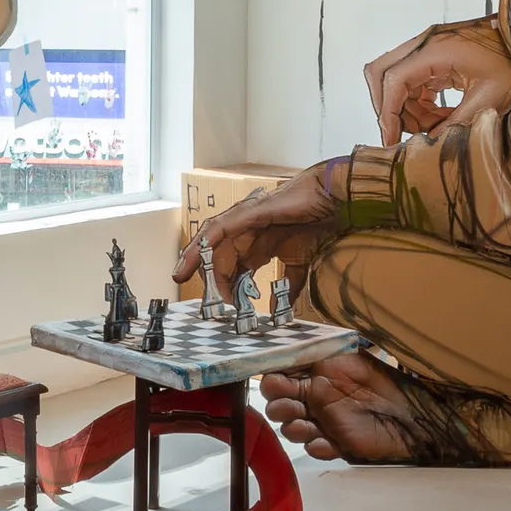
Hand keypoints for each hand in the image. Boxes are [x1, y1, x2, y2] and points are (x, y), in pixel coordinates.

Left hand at [172, 165, 337, 297]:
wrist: (329, 200)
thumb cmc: (314, 223)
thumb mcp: (298, 262)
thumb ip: (288, 285)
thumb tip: (280, 311)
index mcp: (256, 245)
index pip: (231, 268)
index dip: (224, 287)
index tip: (222, 308)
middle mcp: (245, 233)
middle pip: (218, 258)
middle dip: (210, 280)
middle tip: (207, 302)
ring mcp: (243, 221)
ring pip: (211, 242)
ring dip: (196, 261)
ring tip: (181, 277)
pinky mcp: (245, 212)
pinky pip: (217, 229)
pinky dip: (202, 244)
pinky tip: (191, 258)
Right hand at [363, 20, 510, 146]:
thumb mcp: (489, 97)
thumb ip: (457, 121)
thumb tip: (430, 143)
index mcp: (435, 51)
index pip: (394, 80)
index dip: (387, 112)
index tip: (390, 139)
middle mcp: (424, 45)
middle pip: (382, 73)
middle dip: (387, 107)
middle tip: (400, 133)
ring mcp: (427, 49)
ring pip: (397, 80)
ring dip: (406, 108)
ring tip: (433, 127)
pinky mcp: (434, 57)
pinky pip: (413, 81)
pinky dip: (418, 102)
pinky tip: (439, 117)